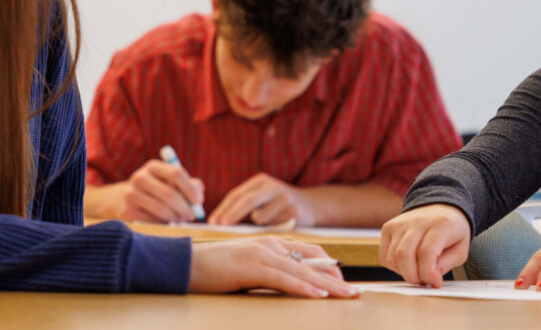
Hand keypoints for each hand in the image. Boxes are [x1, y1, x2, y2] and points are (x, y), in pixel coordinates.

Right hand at [116, 159, 204, 222]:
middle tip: (192, 216)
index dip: (190, 189)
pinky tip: (166, 224)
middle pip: (169, 194)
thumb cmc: (158, 190)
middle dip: (185, 208)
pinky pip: (152, 222)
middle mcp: (140, 178)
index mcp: (153, 167)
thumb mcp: (172, 182)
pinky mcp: (127, 212)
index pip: (176, 173)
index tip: (198, 201)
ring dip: (176, 218)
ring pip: (162, 210)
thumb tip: (199, 195)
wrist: (126, 200)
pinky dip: (163, 225)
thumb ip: (190, 185)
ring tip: (180, 220)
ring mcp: (131, 195)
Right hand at [188, 237, 359, 298]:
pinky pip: (285, 279)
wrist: (184, 263)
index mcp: (269, 244)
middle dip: (336, 279)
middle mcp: (270, 245)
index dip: (328, 267)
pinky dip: (304, 288)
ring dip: (328, 286)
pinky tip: (318, 296)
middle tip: (356, 292)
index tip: (342, 282)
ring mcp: (262, 254)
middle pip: (312, 262)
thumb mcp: (246, 269)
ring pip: (303, 272)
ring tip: (347, 296)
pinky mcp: (252, 267)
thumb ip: (268, 272)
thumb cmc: (211, 269)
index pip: (309, 252)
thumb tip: (289, 285)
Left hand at [209, 173, 313, 226]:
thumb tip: (219, 222)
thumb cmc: (278, 206)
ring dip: (255, 225)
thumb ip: (244, 204)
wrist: (312, 206)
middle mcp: (272, 187)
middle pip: (247, 200)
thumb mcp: (263, 197)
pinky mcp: (294, 212)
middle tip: (220, 227)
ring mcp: (284, 198)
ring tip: (262, 226)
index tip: (213, 222)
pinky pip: (274, 226)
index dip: (223, 208)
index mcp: (260, 181)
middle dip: (231, 215)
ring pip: (259, 216)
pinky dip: (270, 230)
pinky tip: (276, 228)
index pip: (236, 194)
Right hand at [379, 204, 470, 287]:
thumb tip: (430, 276)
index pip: (426, 252)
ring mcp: (399, 223)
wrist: (440, 208)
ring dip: (404, 273)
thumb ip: (447, 263)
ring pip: (392, 258)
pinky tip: (408, 265)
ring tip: (418, 272)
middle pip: (404, 255)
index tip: (436, 283)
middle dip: (413, 277)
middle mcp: (416, 221)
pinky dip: (395, 267)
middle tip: (424, 281)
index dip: (429, 273)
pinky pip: (385, 257)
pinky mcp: (388, 228)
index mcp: (440, 224)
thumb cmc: (452, 232)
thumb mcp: (461, 249)